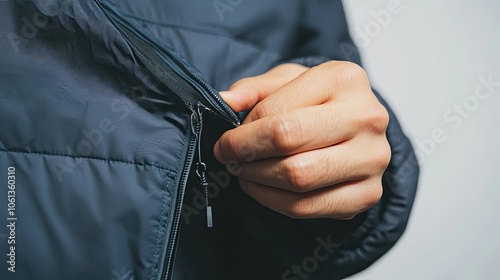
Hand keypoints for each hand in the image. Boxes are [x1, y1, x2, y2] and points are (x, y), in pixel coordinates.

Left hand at [215, 62, 390, 219]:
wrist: (357, 128)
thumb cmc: (319, 102)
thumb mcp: (287, 82)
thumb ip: (254, 89)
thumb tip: (224, 101)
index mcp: (345, 79)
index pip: (277, 113)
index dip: (242, 133)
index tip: (226, 140)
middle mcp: (367, 117)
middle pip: (289, 142)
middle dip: (246, 153)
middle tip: (229, 157)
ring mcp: (372, 158)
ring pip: (298, 179)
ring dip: (257, 179)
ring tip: (245, 171)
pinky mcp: (369, 193)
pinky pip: (308, 207)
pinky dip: (274, 202)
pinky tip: (263, 188)